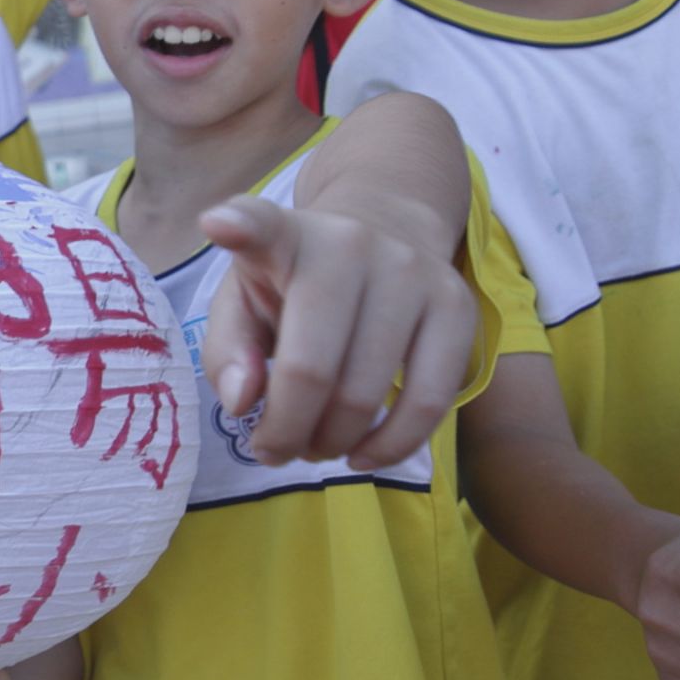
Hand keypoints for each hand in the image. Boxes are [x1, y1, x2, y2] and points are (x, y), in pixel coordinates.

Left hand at [194, 194, 476, 470]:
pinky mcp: (459, 308)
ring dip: (333, 444)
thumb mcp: (242, 303)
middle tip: (273, 449)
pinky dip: (391, 446)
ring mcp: (414, 273)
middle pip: (313, 370)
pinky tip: (362, 453)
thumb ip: (227, 351)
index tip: (220, 225)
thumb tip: (243, 402)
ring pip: (369, 395)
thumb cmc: (296, 282)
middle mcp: (353, 245)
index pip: (263, 226)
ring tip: (314, 447)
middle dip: (286, 433)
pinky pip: (431, 402)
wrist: (386, 233)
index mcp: (286, 237)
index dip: (242, 227)